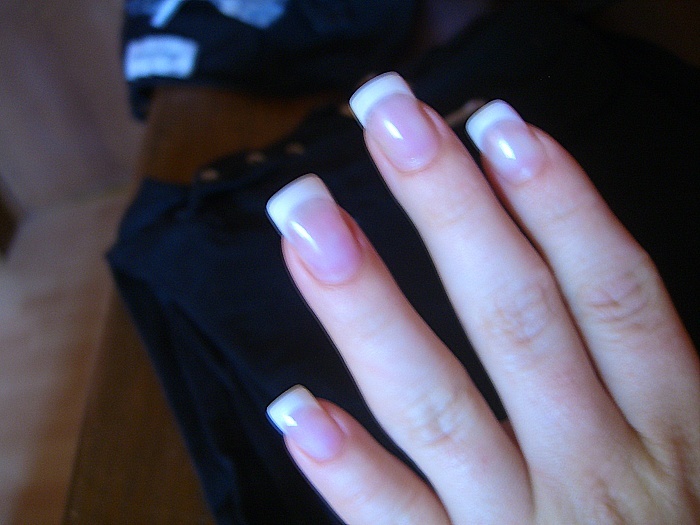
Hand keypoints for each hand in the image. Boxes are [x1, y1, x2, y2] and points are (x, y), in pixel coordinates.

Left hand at [265, 72, 699, 523]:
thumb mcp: (692, 464)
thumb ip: (635, 378)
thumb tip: (576, 270)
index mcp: (668, 433)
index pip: (609, 292)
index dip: (559, 201)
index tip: (498, 126)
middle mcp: (598, 471)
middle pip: (515, 315)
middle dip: (451, 209)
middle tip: (389, 121)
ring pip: (440, 403)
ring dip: (367, 305)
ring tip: (308, 221)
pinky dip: (350, 472)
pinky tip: (295, 411)